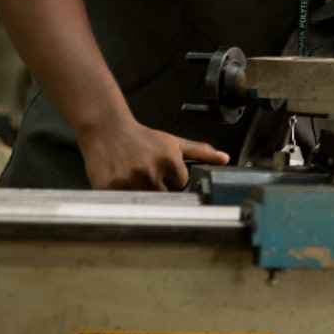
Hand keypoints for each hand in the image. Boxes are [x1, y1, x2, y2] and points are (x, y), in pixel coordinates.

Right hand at [77, 116, 228, 190]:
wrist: (108, 129)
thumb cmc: (143, 137)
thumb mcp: (174, 142)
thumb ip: (201, 152)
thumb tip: (225, 159)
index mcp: (169, 161)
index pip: (182, 188)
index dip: (176, 185)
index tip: (168, 181)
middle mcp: (150, 172)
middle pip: (164, 198)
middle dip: (160, 193)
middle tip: (151, 182)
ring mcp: (129, 181)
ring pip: (144, 203)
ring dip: (142, 198)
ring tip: (136, 182)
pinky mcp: (109, 188)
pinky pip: (121, 204)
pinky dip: (123, 200)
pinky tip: (122, 186)